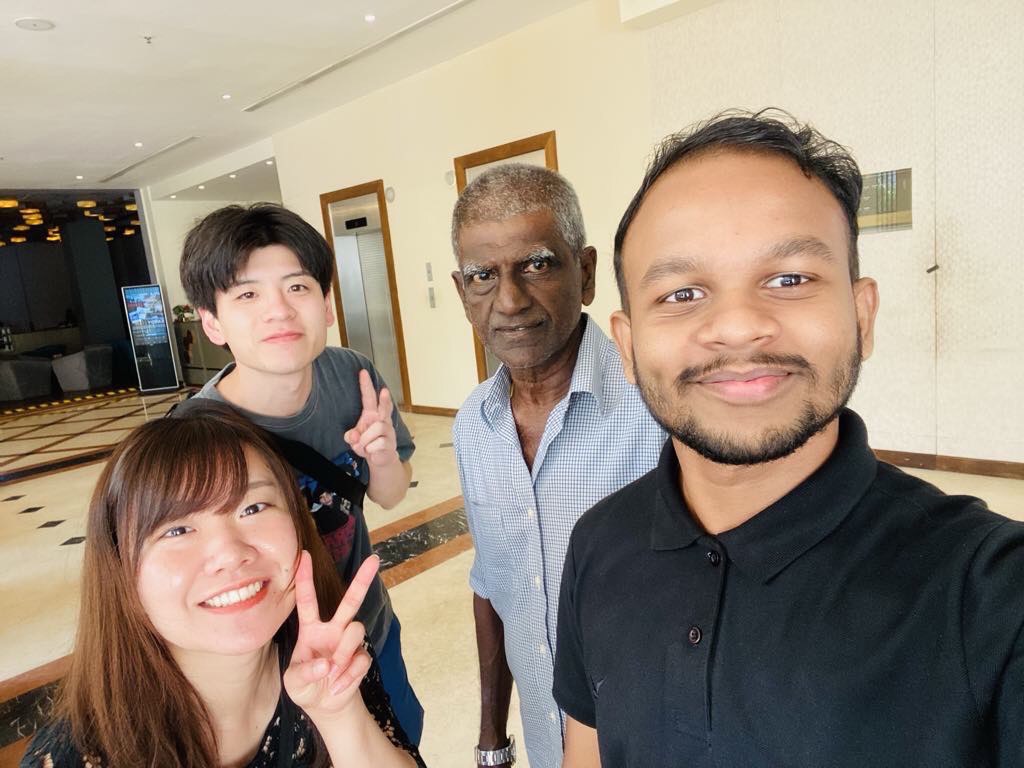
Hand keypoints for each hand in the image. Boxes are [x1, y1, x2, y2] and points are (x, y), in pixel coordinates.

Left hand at [283, 550, 379, 718]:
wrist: (324, 706)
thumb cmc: (305, 687)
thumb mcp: (294, 683)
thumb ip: (305, 673)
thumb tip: (326, 664)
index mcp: (311, 630)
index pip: (307, 600)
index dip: (305, 578)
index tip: (304, 555)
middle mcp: (333, 630)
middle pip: (350, 601)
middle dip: (362, 580)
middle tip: (374, 559)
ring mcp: (348, 643)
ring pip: (356, 630)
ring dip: (344, 653)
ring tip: (333, 672)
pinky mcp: (361, 657)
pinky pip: (360, 659)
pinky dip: (348, 676)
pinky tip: (338, 685)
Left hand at [344, 369, 398, 468]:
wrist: (380, 459)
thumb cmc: (368, 443)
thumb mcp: (354, 439)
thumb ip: (351, 436)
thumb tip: (354, 436)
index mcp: (372, 414)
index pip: (369, 397)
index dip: (366, 385)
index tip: (362, 372)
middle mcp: (382, 420)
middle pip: (385, 407)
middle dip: (385, 399)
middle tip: (384, 391)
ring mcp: (388, 431)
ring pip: (377, 429)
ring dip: (366, 439)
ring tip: (364, 446)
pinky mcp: (391, 442)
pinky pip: (378, 443)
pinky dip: (369, 449)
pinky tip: (370, 452)